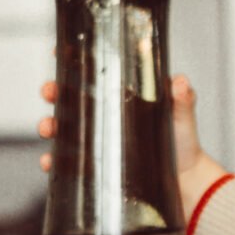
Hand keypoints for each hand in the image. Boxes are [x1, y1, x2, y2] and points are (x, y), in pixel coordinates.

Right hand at [37, 73, 227, 203]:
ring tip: (48, 128)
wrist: (185, 181)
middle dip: (53, 92)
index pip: (93, 72)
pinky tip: (49, 162)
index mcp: (121, 95)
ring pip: (63, 128)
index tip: (59, 53)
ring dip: (49, 125)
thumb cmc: (182, 142)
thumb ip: (183, 99)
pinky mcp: (94, 166)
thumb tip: (180, 83)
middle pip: (69, 97)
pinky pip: (67, 162)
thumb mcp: (182, 116)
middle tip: (49, 91)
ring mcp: (97, 140)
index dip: (73, 61)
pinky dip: (53, 162)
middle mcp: (104, 115)